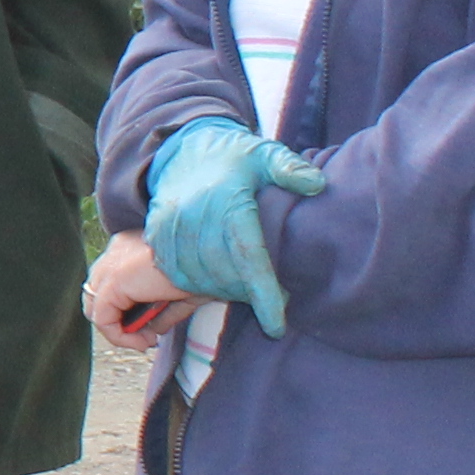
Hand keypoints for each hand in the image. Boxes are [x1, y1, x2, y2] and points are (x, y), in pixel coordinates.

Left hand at [83, 230, 194, 343]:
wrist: (207, 253)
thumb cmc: (203, 266)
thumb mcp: (180, 292)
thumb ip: (162, 312)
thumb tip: (153, 332)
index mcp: (129, 248)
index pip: (111, 283)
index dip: (125, 310)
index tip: (150, 328)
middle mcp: (115, 253)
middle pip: (97, 295)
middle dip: (118, 322)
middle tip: (146, 338)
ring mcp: (110, 266)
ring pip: (96, 308)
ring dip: (118, 332)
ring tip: (145, 342)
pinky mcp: (112, 281)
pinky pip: (102, 319)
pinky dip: (119, 337)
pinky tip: (142, 342)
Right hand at [144, 120, 329, 335]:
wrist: (181, 148)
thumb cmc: (234, 157)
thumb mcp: (267, 154)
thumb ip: (291, 169)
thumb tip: (318, 185)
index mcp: (229, 202)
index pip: (248, 257)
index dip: (262, 295)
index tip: (276, 325)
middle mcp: (196, 217)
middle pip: (224, 276)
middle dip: (247, 294)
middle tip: (269, 297)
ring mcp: (172, 227)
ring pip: (197, 280)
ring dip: (221, 291)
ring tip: (242, 287)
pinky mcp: (156, 235)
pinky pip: (175, 274)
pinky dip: (194, 284)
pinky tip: (213, 280)